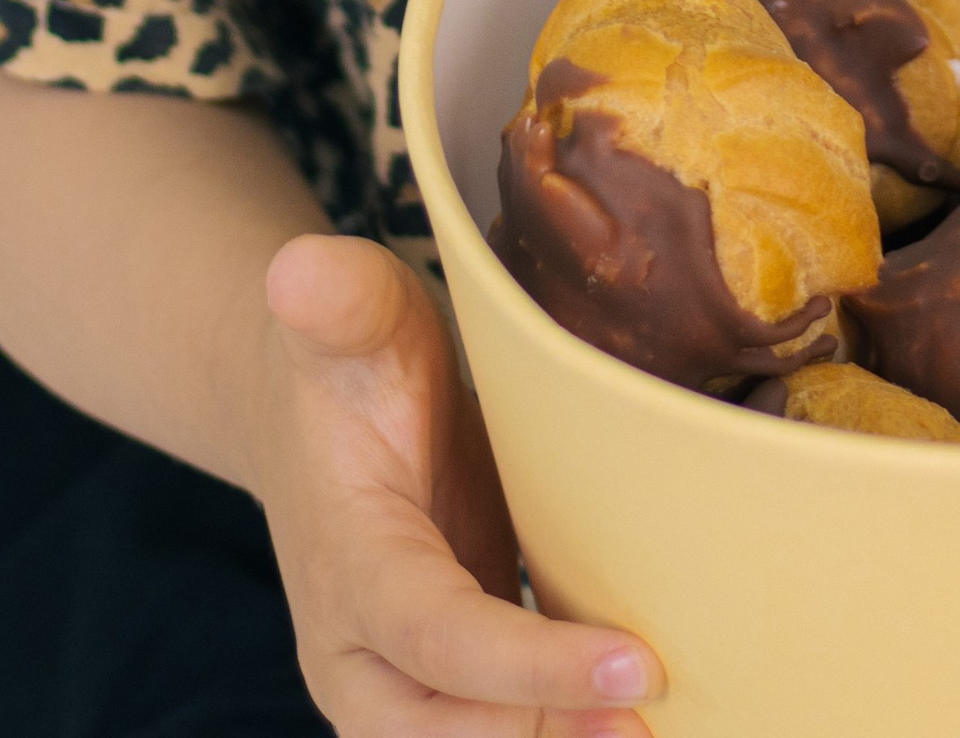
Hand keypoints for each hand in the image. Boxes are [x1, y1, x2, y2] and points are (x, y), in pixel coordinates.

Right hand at [255, 232, 665, 735]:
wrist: (308, 412)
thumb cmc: (351, 360)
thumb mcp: (354, 317)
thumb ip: (339, 302)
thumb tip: (300, 268)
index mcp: (352, 565)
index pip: (438, 638)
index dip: (530, 667)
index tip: (636, 665)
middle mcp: (360, 649)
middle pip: (446, 733)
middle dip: (547, 732)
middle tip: (656, 717)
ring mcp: (397, 679)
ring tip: (659, 730)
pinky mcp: (443, 684)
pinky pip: (492, 732)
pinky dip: (556, 729)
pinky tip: (637, 717)